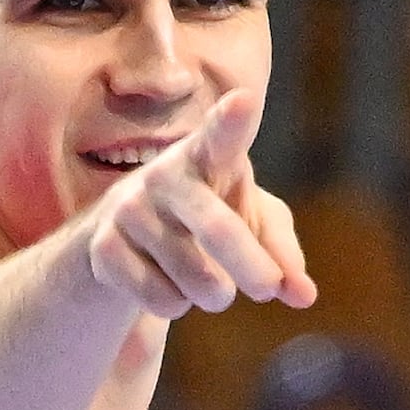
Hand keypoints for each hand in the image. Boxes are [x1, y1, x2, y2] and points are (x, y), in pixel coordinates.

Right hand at [73, 91, 315, 324]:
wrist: (123, 232)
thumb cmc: (208, 216)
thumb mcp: (250, 223)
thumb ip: (281, 252)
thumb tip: (305, 297)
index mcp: (209, 154)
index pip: (220, 136)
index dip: (232, 121)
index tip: (244, 103)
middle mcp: (166, 173)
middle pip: (217, 229)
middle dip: (250, 266)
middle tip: (267, 288)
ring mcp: (129, 209)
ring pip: (196, 279)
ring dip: (214, 294)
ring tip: (207, 281)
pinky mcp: (104, 248)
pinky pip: (163, 300)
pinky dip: (177, 305)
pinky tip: (164, 282)